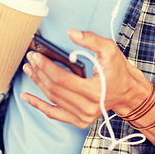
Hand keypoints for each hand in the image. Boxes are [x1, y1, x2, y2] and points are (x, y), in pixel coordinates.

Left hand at [20, 30, 151, 128]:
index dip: (46, 66)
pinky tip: (26, 96)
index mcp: (94, 91)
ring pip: (52, 99)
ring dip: (38, 83)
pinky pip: (54, 113)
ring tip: (28, 69)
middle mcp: (87, 108)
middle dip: (39, 72)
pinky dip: (39, 105)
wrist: (127, 91)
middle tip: (30, 58)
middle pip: (54, 89)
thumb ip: (91, 39)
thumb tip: (71, 32)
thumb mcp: (109, 49)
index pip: (62, 79)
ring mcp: (82, 117)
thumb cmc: (118, 69)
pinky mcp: (78, 120)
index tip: (36, 54)